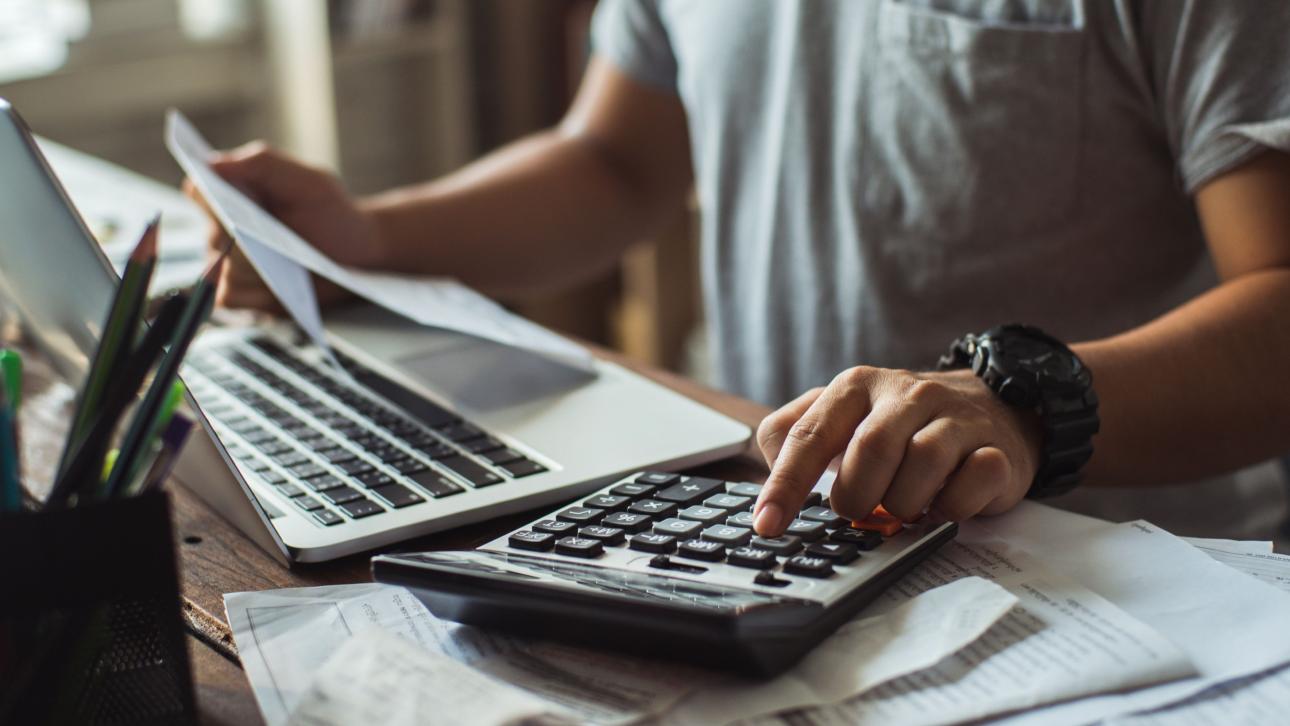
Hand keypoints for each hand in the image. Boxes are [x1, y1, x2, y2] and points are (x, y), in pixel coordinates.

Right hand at [183, 142, 383, 311]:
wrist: (359, 251)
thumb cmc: (331, 211)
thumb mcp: (308, 180)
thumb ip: (263, 164)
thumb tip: (211, 163)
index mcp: (233, 196)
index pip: (199, 191)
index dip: (206, 195)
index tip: (225, 200)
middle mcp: (224, 231)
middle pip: (211, 235)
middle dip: (235, 235)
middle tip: (259, 235)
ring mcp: (232, 265)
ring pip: (217, 269)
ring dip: (246, 266)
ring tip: (279, 261)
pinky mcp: (246, 295)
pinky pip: (229, 296)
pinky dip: (250, 293)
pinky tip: (277, 285)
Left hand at [751, 367, 1042, 535]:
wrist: (993, 409)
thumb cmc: (901, 425)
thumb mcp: (843, 417)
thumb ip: (795, 436)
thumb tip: (768, 480)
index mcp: (856, 386)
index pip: (809, 435)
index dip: (785, 484)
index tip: (767, 524)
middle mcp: (906, 394)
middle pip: (870, 451)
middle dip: (856, 496)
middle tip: (859, 511)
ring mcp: (955, 418)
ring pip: (922, 465)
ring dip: (904, 504)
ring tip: (903, 507)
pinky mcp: (995, 449)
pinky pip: (972, 482)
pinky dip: (952, 507)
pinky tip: (943, 506)